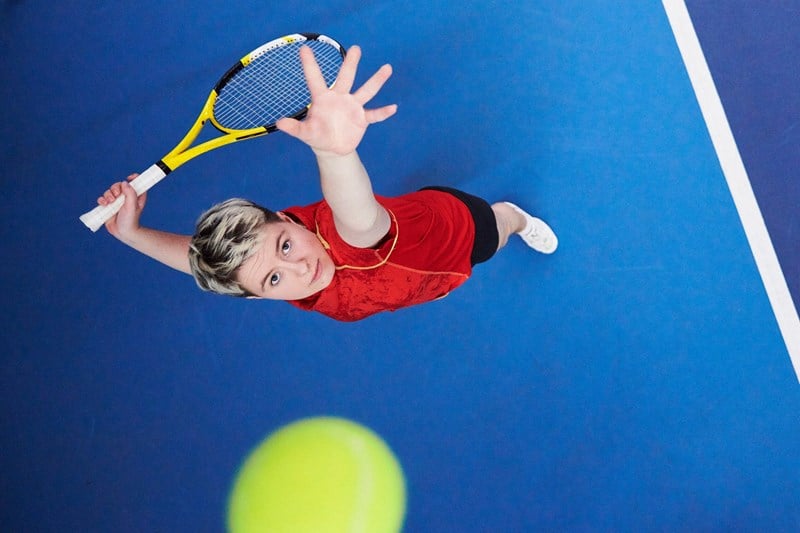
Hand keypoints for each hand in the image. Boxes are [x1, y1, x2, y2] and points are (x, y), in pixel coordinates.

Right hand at [97, 173, 146, 239]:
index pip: (135, 182)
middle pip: (119, 185)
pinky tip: (104, 204)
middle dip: (115, 188)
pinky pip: (103, 198)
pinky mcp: (109, 206)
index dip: (133, 178)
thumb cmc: (131, 220)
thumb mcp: (132, 206)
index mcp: (136, 195)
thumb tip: (125, 183)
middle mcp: (126, 197)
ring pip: (109, 191)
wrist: (123, 232)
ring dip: (108, 194)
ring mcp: (117, 201)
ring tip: (110, 202)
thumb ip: (130, 193)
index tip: (129, 178)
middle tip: (117, 195)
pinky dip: (102, 199)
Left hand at [276, 45, 396, 155]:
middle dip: (351, 64)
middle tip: (357, 49)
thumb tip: (279, 123)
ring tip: (387, 68)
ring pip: (366, 91)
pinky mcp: (362, 119)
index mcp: (323, 98)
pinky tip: (392, 107)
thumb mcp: (304, 133)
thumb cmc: (316, 136)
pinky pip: (374, 114)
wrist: (331, 148)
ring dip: (376, 81)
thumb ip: (294, 127)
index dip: (309, 65)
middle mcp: (339, 98)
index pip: (315, 79)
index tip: (304, 48)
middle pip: (346, 77)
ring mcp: (352, 107)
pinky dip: (383, 112)